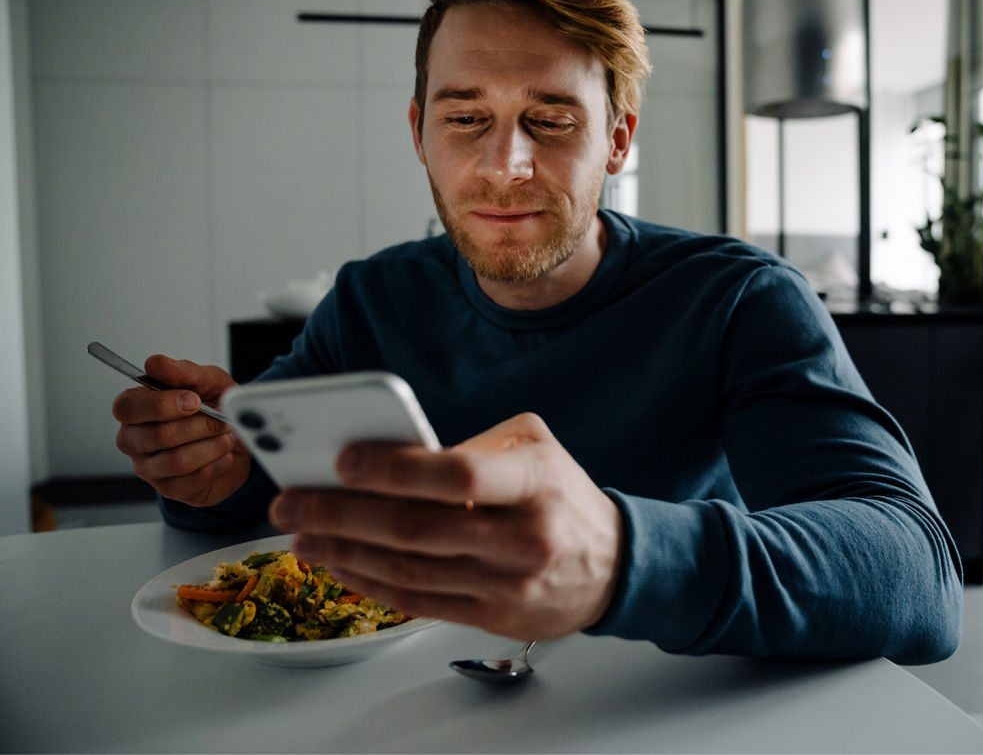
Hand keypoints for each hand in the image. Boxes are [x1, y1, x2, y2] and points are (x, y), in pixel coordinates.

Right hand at [112, 355, 249, 506]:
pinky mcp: (170, 489)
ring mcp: (149, 467)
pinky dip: (218, 463)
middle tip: (222, 419)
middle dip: (200, 426)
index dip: (161, 405)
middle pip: (158, 436)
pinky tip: (225, 454)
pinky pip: (194, 479)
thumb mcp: (207, 381)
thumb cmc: (214, 406)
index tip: (194, 400)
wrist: (237, 439)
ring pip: (178, 461)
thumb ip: (183, 372)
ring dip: (212, 446)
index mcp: (135, 408)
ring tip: (227, 436)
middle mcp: (134, 439)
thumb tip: (155, 363)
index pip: (126, 408)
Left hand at [268, 413, 624, 641]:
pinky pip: (418, 602)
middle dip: (342, 514)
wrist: (614, 564)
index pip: (457, 474)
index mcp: (534, 482)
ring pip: (409, 570)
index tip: (342, 460)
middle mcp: (522, 536)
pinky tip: (339, 562)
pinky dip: (369, 582)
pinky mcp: (492, 615)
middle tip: (291, 501)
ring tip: (301, 533)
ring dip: (344, 551)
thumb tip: (392, 456)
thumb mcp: (535, 447)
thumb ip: (472, 445)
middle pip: (417, 528)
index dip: (394, 469)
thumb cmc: (563, 496)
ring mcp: (506, 583)